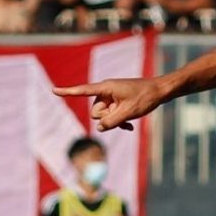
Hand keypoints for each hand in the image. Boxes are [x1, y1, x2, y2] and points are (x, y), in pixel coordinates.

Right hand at [53, 76, 168, 131]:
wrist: (161, 91)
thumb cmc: (145, 98)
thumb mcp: (128, 112)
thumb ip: (111, 122)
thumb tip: (100, 128)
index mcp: (106, 88)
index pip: (83, 91)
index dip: (68, 92)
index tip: (54, 91)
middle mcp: (106, 91)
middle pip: (95, 112)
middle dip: (106, 118)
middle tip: (123, 115)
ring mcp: (111, 97)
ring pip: (103, 116)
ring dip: (114, 121)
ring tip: (129, 120)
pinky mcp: (117, 102)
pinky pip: (110, 116)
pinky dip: (118, 121)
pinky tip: (129, 126)